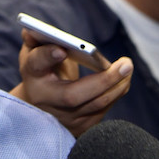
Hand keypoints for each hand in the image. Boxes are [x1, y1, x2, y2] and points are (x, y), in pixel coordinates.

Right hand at [11, 29, 132, 136]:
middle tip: (126, 63)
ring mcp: (63, 118)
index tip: (62, 49)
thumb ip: (37, 39)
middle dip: (103, 80)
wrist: (41, 105)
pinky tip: (123, 79)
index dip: (47, 56)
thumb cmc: (42, 71)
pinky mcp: (80, 127)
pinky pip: (103, 110)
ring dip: (117, 86)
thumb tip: (31, 30)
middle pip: (73, 96)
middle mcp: (45, 101)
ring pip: (95, 105)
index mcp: (32, 76)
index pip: (37, 64)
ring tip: (127, 67)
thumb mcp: (35, 52)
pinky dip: (116, 92)